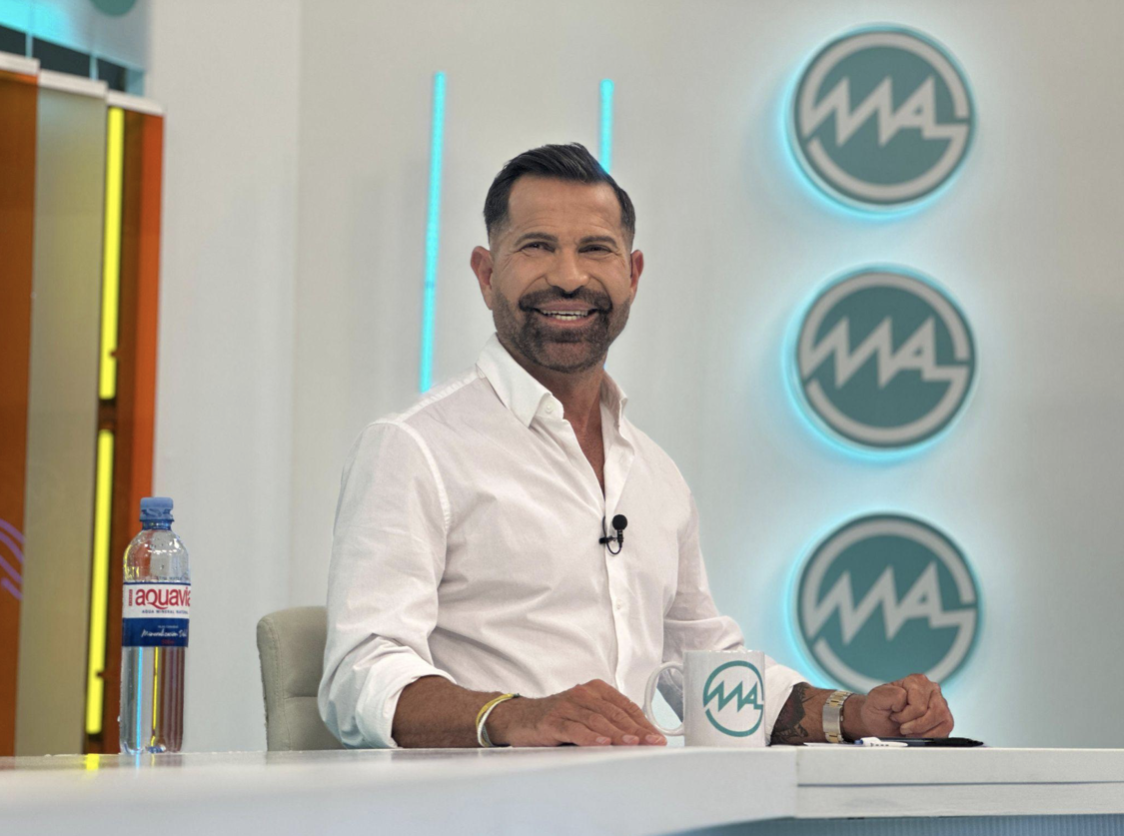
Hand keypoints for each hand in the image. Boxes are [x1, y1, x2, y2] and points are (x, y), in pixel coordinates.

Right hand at [487, 679, 667, 746]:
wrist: (519, 718)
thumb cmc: (557, 718)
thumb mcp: (585, 715)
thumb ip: (608, 722)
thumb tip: (639, 740)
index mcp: (595, 690)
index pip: (625, 706)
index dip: (643, 722)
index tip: (658, 736)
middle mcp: (583, 694)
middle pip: (615, 713)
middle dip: (637, 730)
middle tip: (652, 742)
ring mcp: (567, 706)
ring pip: (598, 720)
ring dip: (618, 733)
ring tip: (634, 743)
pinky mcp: (553, 720)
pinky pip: (575, 729)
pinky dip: (590, 737)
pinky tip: (602, 743)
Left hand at [855, 673, 953, 738]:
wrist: (880, 724)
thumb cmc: (879, 710)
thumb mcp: (875, 699)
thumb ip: (887, 694)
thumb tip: (904, 697)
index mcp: (916, 680)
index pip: (919, 705)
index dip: (904, 716)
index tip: (894, 715)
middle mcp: (931, 689)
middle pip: (935, 712)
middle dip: (915, 725)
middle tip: (902, 726)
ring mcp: (941, 703)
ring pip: (943, 721)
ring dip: (923, 731)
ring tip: (909, 730)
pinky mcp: (945, 719)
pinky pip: (946, 730)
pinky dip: (930, 737)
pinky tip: (918, 734)